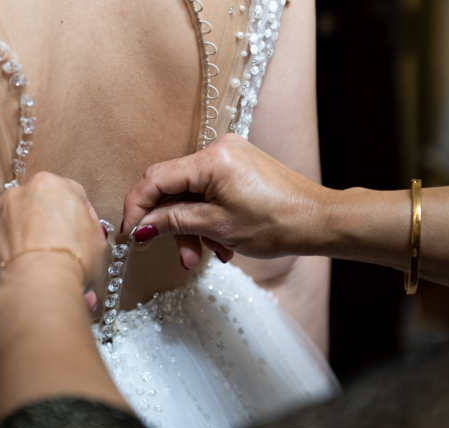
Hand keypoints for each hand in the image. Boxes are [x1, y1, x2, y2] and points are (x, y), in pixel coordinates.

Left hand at [0, 172, 105, 309]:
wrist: (36, 291)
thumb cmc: (72, 260)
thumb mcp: (97, 239)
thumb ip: (87, 226)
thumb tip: (81, 232)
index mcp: (47, 185)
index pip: (71, 192)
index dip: (82, 215)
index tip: (86, 233)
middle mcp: (14, 198)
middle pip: (36, 209)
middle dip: (49, 227)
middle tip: (64, 251)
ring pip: (13, 231)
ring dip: (26, 246)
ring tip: (44, 272)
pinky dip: (8, 265)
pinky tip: (25, 281)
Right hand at [122, 134, 332, 267]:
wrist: (318, 221)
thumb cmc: (277, 223)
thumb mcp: (218, 227)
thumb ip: (174, 222)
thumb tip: (140, 227)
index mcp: (212, 159)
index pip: (156, 178)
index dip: (137, 208)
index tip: (129, 235)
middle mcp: (218, 149)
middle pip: (174, 188)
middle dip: (173, 225)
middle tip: (182, 257)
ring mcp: (230, 157)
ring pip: (192, 194)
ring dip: (194, 228)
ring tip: (210, 255)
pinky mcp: (239, 168)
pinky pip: (210, 193)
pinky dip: (209, 218)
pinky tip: (223, 243)